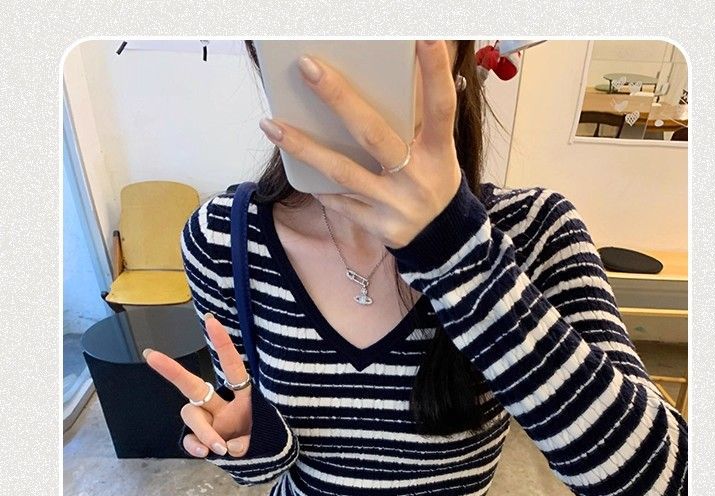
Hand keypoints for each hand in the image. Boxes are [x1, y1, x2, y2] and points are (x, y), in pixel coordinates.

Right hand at [143, 314, 252, 457]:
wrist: (265, 463)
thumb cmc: (267, 441)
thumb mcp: (266, 439)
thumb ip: (248, 442)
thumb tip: (228, 447)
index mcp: (243, 398)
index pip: (232, 369)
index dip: (222, 345)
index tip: (210, 320)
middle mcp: (221, 406)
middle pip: (193, 386)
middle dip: (171, 370)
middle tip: (150, 355)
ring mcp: (209, 422)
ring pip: (192, 416)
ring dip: (204, 431)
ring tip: (219, 448)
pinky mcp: (201, 440)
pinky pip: (190, 439)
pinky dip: (196, 446)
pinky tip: (206, 453)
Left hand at [258, 39, 462, 248]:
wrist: (441, 238)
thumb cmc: (432, 178)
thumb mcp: (436, 151)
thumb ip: (415, 120)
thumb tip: (386, 76)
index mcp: (439, 151)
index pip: (440, 107)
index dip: (435, 72)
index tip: (426, 37)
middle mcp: (417, 178)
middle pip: (373, 134)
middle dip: (338, 99)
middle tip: (307, 67)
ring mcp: (396, 205)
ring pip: (343, 172)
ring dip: (304, 148)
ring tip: (271, 125)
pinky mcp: (380, 227)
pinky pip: (341, 202)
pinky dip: (320, 185)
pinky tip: (297, 168)